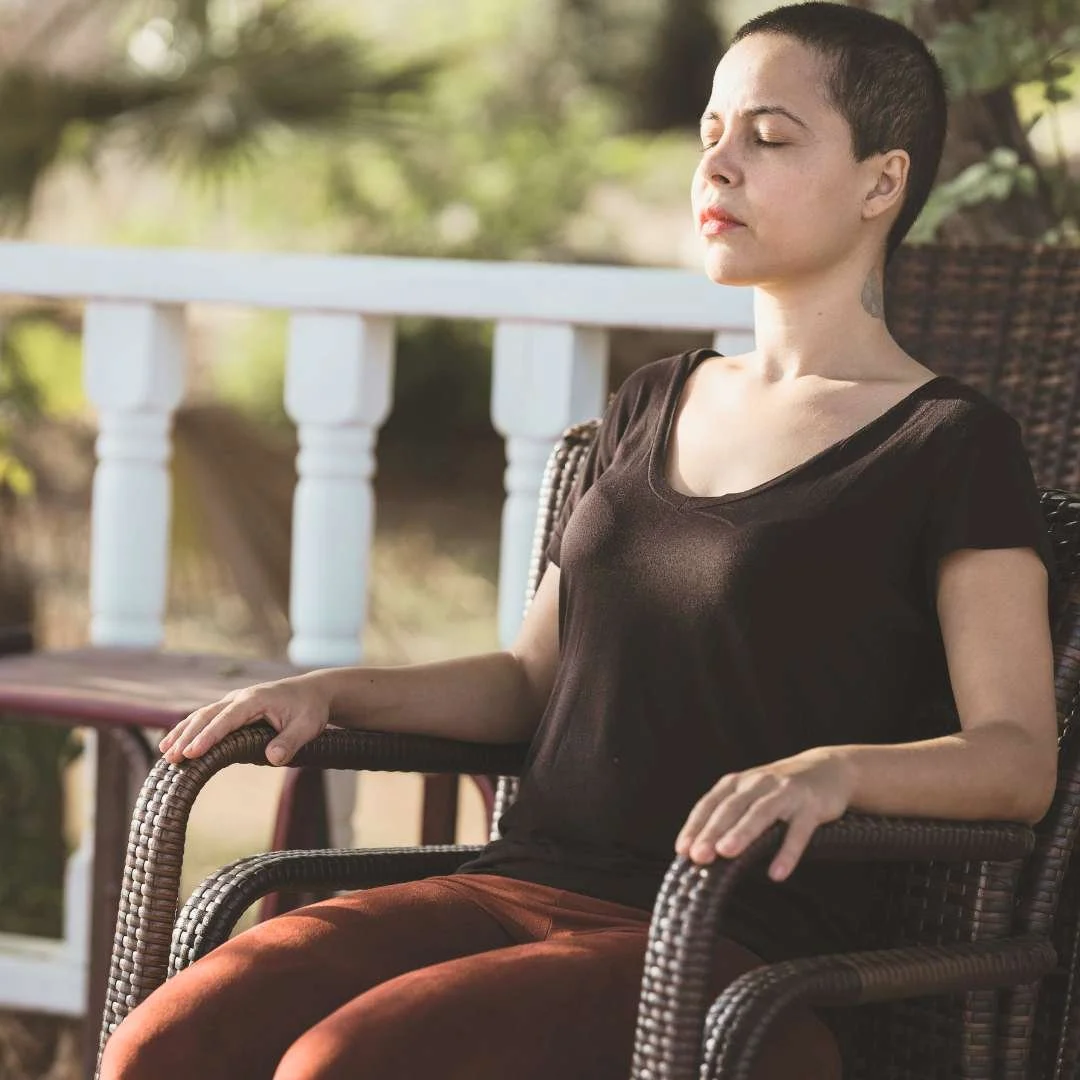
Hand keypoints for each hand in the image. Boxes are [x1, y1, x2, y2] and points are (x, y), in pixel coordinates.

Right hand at [158, 673, 330, 766]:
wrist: (313, 692)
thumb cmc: (310, 709)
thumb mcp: (308, 726)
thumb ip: (291, 741)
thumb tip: (274, 758)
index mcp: (256, 700)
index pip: (228, 719)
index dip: (209, 736)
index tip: (192, 753)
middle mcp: (240, 698)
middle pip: (208, 716)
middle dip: (188, 737)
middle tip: (172, 758)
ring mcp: (234, 702)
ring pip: (202, 715)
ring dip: (183, 733)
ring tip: (165, 754)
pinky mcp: (232, 709)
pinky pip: (206, 718)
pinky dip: (189, 730)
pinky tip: (173, 744)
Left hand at [674, 748, 853, 881]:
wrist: (828, 768)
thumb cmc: (780, 789)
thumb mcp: (751, 794)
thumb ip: (730, 816)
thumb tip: (703, 850)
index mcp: (738, 783)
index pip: (710, 804)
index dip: (695, 826)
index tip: (682, 850)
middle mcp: (758, 783)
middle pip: (731, 808)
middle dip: (712, 831)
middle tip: (698, 855)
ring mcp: (785, 793)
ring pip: (760, 813)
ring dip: (742, 833)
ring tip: (726, 853)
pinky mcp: (811, 806)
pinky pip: (798, 831)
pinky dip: (787, 852)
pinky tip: (777, 873)